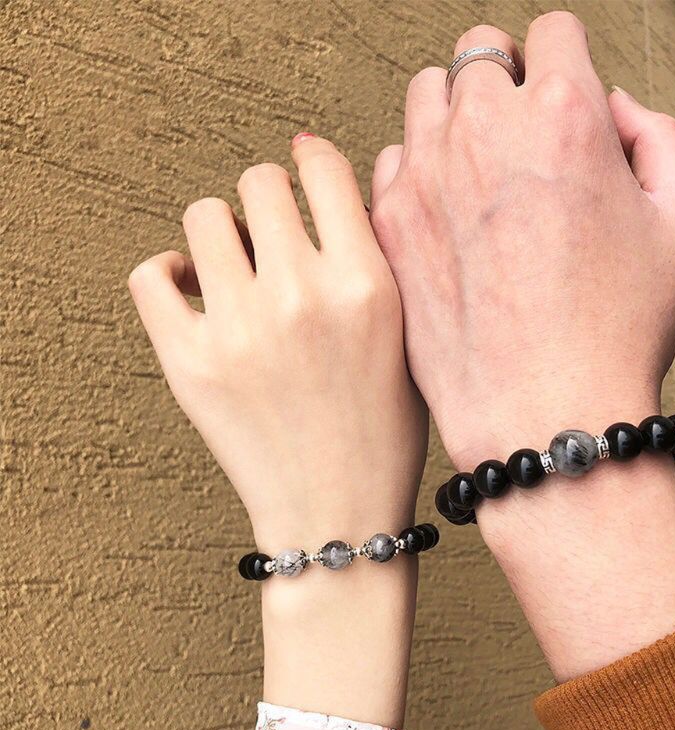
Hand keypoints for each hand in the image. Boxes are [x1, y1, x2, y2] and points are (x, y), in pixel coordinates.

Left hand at [129, 135, 426, 725]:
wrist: (338, 513)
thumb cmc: (383, 431)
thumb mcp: (409, 339)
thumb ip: (381, 262)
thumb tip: (342, 187)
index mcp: (367, 284)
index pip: (323, 167)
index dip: (310, 158)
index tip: (302, 164)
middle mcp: (303, 295)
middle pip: (259, 183)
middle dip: (267, 200)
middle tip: (272, 235)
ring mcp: (241, 328)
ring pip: (204, 216)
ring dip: (221, 234)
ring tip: (235, 268)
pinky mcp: (190, 363)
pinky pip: (152, 275)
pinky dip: (168, 274)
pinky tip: (193, 292)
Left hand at [369, 14, 674, 680]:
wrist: (542, 411)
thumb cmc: (613, 335)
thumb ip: (656, 140)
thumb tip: (612, 114)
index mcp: (563, 117)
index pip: (551, 35)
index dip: (562, 65)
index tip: (559, 99)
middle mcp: (484, 134)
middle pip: (478, 57)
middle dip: (503, 85)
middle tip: (517, 138)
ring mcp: (425, 178)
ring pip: (425, 100)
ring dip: (454, 120)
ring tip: (479, 173)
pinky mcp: (389, 225)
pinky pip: (390, 162)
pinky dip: (416, 172)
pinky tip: (443, 211)